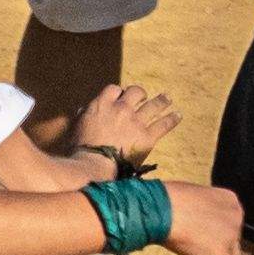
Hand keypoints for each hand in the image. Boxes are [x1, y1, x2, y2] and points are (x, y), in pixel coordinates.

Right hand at [64, 85, 179, 162]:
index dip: (119, 92)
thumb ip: (83, 115)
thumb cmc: (79, 149)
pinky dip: (172, 119)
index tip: (121, 96)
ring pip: (154, 105)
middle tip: (143, 97)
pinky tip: (178, 115)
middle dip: (140, 94)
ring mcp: (136, 122)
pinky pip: (164, 124)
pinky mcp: (147, 136)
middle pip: (136, 92)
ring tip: (167, 98)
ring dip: (162, 100)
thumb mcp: (75, 126)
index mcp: (101, 105)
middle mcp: (121, 109)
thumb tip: (85, 109)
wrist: (92, 165)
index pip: (114, 89)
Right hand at [160, 181, 249, 254]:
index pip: (228, 219)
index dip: (214, 226)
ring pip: (229, 253)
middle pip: (231, 236)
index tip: (201, 227)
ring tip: (199, 254)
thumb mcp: (192, 195)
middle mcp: (237, 217)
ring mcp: (230, 238)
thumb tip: (197, 215)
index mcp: (232, 200)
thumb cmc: (168, 197)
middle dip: (216, 240)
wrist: (161, 208)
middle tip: (194, 238)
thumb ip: (202, 207)